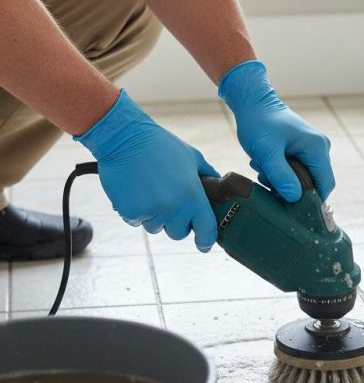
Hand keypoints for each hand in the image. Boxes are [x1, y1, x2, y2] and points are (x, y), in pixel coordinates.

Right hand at [74, 90, 219, 251]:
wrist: (124, 138)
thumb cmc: (160, 146)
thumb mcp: (193, 158)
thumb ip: (208, 177)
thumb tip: (220, 189)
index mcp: (193, 196)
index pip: (206, 229)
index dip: (206, 240)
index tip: (204, 245)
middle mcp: (174, 207)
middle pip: (179, 233)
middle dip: (175, 222)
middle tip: (169, 202)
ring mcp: (151, 211)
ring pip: (156, 228)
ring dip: (154, 216)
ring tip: (150, 190)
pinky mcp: (130, 211)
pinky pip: (136, 222)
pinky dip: (136, 211)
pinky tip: (135, 191)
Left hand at [218, 60, 334, 201]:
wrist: (252, 103)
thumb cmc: (258, 123)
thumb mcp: (266, 152)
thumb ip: (281, 175)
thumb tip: (295, 198)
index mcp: (317, 148)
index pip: (325, 185)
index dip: (311, 200)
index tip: (290, 206)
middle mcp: (321, 148)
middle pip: (314, 183)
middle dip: (292, 188)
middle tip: (268, 181)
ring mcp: (313, 148)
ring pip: (304, 178)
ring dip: (283, 180)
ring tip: (263, 169)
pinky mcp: (303, 149)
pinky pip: (298, 170)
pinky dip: (282, 173)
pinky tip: (266, 165)